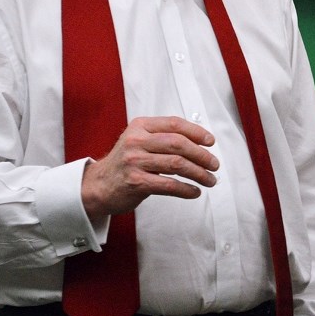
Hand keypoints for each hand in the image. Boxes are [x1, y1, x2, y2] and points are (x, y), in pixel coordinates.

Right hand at [81, 116, 218, 218]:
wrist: (99, 184)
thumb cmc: (126, 162)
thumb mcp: (139, 140)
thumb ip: (162, 137)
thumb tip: (199, 141)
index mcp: (140, 126)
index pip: (174, 124)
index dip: (196, 132)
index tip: (210, 142)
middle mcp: (136, 141)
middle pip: (178, 143)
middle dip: (201, 154)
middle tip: (214, 164)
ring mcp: (134, 161)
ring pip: (176, 164)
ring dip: (199, 173)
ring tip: (210, 179)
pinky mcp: (136, 182)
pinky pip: (169, 185)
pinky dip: (187, 189)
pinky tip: (195, 191)